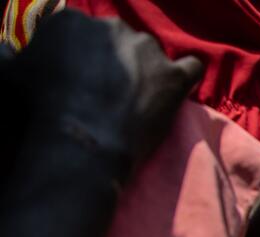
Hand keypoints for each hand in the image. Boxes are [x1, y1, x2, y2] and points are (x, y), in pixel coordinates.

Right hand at [17, 11, 202, 171]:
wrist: (83, 140)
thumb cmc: (39, 108)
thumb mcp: (9, 76)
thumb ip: (7, 57)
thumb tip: (4, 53)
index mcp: (72, 21)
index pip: (78, 32)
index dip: (75, 56)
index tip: (72, 79)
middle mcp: (113, 27)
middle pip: (114, 40)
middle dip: (110, 63)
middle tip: (102, 93)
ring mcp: (149, 51)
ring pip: (148, 54)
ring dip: (143, 71)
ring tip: (132, 100)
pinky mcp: (175, 77)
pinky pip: (190, 67)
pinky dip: (184, 76)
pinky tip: (176, 88)